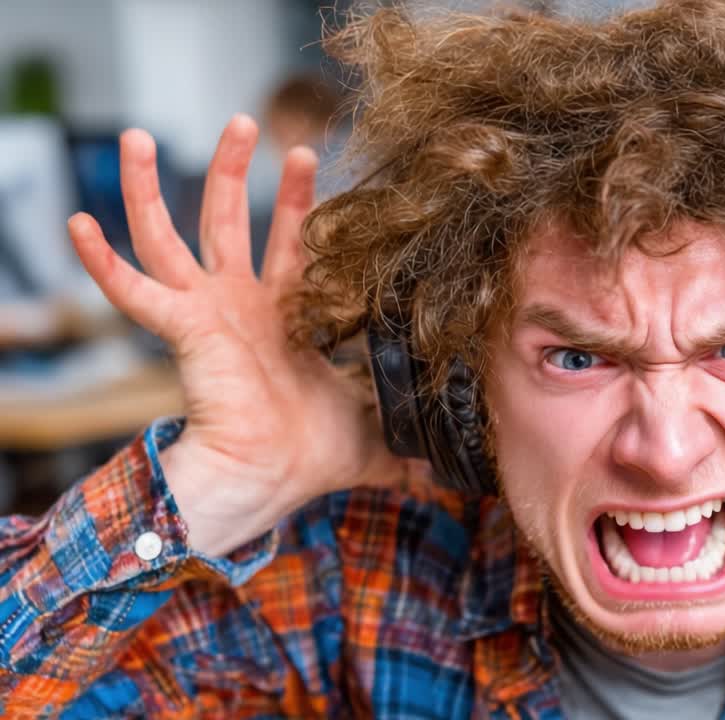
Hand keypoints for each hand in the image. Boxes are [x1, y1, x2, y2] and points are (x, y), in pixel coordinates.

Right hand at [69, 115, 406, 555]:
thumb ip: (410, 450)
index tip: (309, 154)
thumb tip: (452, 477)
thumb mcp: (375, 438)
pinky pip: (134, 290)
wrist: (274, 478)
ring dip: (150, 188)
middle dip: (234, 169)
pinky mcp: (184, 329)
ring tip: (137, 135)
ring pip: (170, 236)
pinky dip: (103, 261)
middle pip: (227, 221)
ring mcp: (206, 314)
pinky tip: (79, 222)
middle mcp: (238, 307)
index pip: (290, 243)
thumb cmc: (312, 457)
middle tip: (246, 119)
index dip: (297, 202)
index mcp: (281, 318)